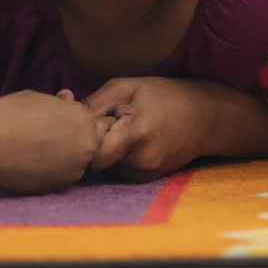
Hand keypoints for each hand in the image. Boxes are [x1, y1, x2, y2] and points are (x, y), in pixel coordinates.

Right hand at [0, 89, 112, 193]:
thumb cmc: (9, 116)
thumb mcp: (40, 99)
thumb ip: (61, 104)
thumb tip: (68, 98)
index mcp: (85, 119)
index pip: (101, 122)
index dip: (86, 123)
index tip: (71, 125)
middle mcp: (87, 145)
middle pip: (94, 143)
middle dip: (82, 140)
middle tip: (57, 140)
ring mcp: (74, 169)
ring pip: (79, 162)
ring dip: (68, 158)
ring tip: (42, 152)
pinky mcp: (57, 187)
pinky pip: (63, 177)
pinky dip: (54, 172)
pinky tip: (35, 165)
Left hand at [87, 77, 217, 181]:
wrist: (206, 116)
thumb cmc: (165, 95)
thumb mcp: (128, 87)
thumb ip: (94, 103)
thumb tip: (61, 114)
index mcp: (136, 132)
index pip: (91, 154)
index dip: (85, 140)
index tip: (90, 125)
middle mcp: (140, 159)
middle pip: (96, 161)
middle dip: (95, 144)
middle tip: (110, 124)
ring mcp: (145, 173)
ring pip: (106, 168)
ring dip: (107, 152)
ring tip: (125, 131)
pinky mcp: (146, 180)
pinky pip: (118, 172)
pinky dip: (119, 159)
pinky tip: (133, 142)